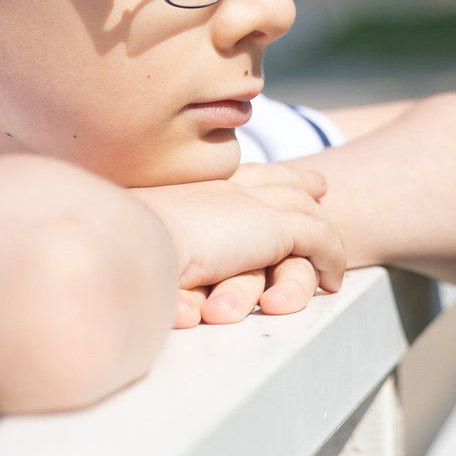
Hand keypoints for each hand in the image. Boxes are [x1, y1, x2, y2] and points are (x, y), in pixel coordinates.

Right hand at [127, 163, 343, 327]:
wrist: (133, 242)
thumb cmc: (121, 248)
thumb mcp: (135, 237)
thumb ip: (152, 243)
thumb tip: (138, 262)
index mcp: (192, 189)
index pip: (233, 175)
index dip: (255, 175)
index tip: (273, 177)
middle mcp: (224, 188)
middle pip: (276, 179)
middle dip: (299, 183)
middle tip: (320, 187)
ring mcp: (252, 205)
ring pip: (304, 209)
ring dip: (322, 228)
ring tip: (334, 249)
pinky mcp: (276, 229)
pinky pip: (320, 240)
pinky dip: (333, 259)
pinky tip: (335, 281)